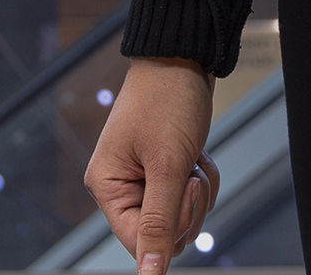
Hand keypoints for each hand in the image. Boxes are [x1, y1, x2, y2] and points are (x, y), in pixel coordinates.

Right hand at [86, 58, 220, 274]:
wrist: (185, 57)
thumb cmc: (168, 100)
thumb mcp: (167, 165)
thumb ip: (159, 222)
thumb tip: (150, 273)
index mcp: (107, 187)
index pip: (137, 241)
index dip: (169, 228)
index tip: (186, 191)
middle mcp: (121, 187)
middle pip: (164, 233)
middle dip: (187, 204)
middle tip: (188, 169)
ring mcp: (144, 179)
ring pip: (183, 217)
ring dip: (199, 189)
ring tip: (193, 157)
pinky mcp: (165, 170)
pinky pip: (191, 196)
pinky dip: (203, 177)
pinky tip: (199, 154)